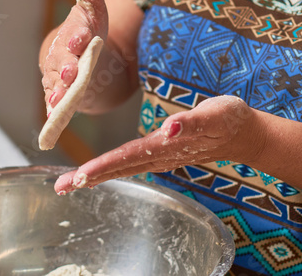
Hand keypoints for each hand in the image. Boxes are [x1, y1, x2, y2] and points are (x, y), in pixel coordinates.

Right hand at [41, 0, 107, 116]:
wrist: (83, 63)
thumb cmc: (91, 35)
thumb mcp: (96, 11)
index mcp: (71, 33)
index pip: (73, 31)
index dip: (76, 35)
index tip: (80, 39)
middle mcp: (60, 55)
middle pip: (61, 61)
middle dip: (65, 66)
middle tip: (71, 73)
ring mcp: (57, 77)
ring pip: (55, 84)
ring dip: (58, 92)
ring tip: (61, 99)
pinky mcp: (58, 96)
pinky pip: (55, 103)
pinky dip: (54, 111)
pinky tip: (54, 117)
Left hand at [54, 95, 265, 193]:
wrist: (241, 132)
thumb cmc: (228, 119)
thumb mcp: (216, 114)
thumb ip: (192, 123)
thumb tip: (169, 128)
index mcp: (167, 145)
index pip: (129, 157)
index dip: (104, 166)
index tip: (80, 176)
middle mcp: (159, 155)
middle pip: (119, 168)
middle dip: (89, 177)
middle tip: (60, 187)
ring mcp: (160, 157)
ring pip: (122, 168)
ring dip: (94, 175)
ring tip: (69, 183)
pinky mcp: (161, 153)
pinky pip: (130, 163)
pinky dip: (109, 168)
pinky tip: (95, 173)